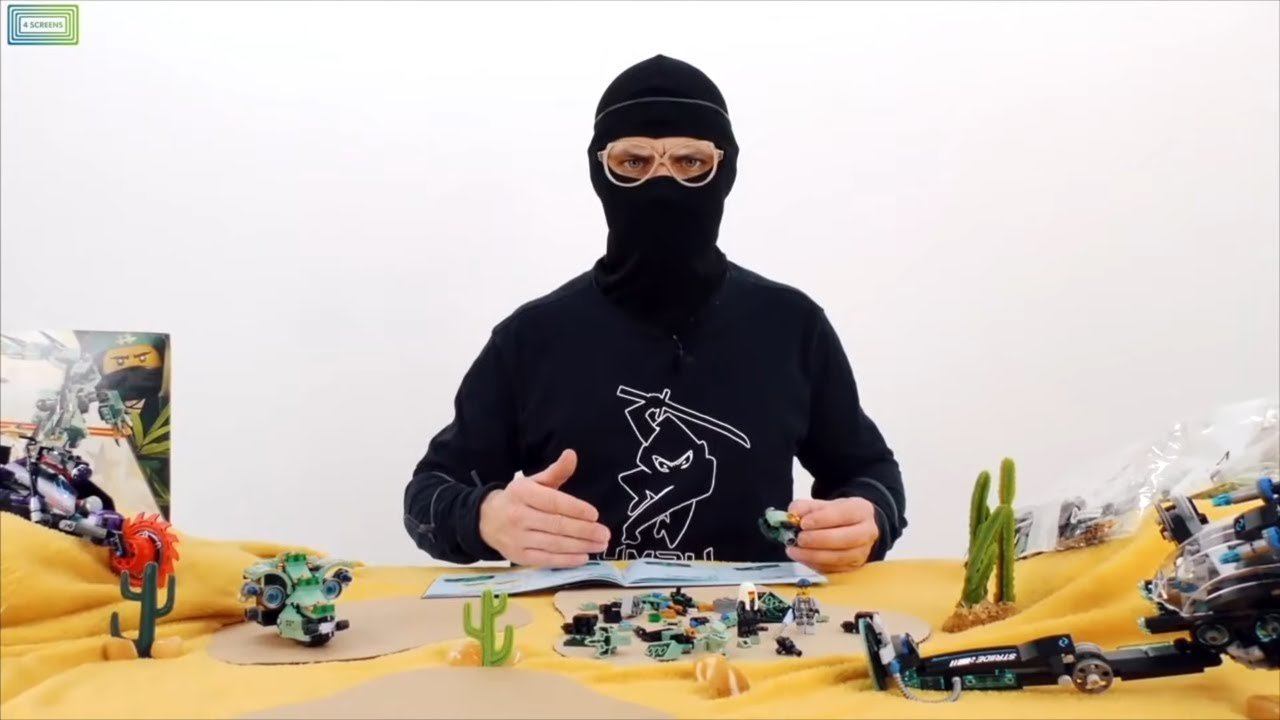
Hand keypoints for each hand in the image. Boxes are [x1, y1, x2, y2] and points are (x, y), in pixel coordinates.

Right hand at [479, 449, 610, 567]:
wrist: (486, 519)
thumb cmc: (518, 499)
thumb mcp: (534, 481)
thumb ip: (555, 471)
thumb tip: (572, 455)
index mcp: (522, 493)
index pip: (553, 502)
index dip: (575, 509)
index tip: (595, 514)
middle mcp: (518, 515)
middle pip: (556, 525)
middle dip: (584, 531)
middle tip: (605, 534)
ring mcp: (517, 538)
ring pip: (554, 544)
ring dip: (581, 546)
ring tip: (600, 544)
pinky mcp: (518, 557)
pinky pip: (546, 560)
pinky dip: (567, 560)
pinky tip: (584, 557)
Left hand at [784, 497, 878, 572]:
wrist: (851, 528)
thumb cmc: (836, 515)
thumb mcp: (823, 505)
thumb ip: (806, 507)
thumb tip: (792, 513)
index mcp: (862, 511)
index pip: (844, 514)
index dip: (822, 519)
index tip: (803, 523)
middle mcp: (867, 532)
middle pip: (845, 539)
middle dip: (818, 540)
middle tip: (799, 539)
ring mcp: (862, 552)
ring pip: (839, 557)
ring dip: (813, 555)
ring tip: (794, 550)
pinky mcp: (853, 567)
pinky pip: (833, 569)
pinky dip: (814, 564)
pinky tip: (801, 558)